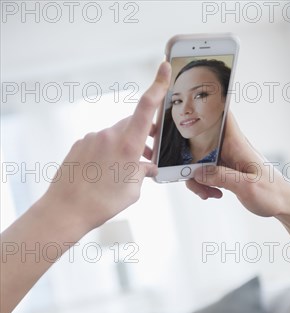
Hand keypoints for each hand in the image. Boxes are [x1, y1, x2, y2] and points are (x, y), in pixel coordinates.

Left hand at [45, 61, 171, 231]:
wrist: (66, 208)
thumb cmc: (102, 203)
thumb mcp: (132, 190)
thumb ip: (142, 173)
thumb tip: (147, 167)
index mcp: (127, 145)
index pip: (146, 107)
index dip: (158, 85)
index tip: (163, 67)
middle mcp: (109, 136)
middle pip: (132, 125)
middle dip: (142, 136)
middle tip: (149, 154)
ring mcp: (92, 138)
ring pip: (116, 135)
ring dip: (124, 147)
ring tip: (125, 171)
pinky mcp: (80, 144)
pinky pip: (100, 143)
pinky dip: (108, 153)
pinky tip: (106, 172)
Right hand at [186, 111, 289, 217]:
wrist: (283, 205)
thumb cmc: (272, 194)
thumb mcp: (246, 186)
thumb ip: (221, 177)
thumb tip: (197, 172)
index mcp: (238, 145)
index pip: (222, 115)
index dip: (207, 107)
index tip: (191, 113)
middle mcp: (231, 149)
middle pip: (201, 143)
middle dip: (191, 160)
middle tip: (197, 182)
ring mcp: (228, 160)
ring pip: (201, 161)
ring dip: (197, 178)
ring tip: (208, 192)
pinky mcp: (226, 172)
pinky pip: (207, 173)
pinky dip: (204, 184)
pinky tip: (213, 193)